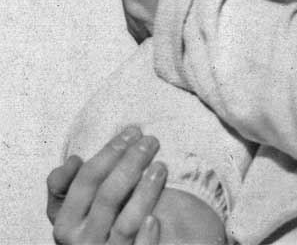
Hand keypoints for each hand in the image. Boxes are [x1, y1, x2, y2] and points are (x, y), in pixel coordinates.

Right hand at [47, 127, 166, 243]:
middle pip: (107, 196)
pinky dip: (146, 238)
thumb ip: (71, 185)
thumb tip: (73, 159)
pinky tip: (154, 219)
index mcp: (66, 223)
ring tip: (161, 167)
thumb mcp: (79, 206)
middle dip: (131, 163)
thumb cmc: (101, 223)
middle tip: (151, 141)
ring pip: (125, 224)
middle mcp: (82, 242)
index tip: (132, 132)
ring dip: (144, 193)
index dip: (109, 152)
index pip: (85, 181)